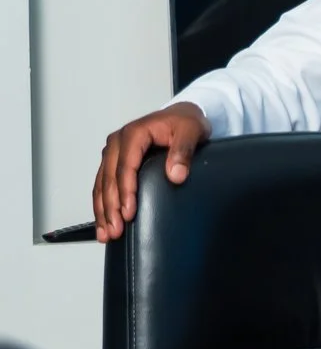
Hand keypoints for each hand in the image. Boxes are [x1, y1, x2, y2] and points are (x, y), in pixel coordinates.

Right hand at [92, 102, 210, 239]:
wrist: (182, 116)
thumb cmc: (185, 122)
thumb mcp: (191, 131)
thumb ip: (183, 151)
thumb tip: (175, 174)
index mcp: (133, 134)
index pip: (125, 167)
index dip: (126, 191)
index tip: (129, 212)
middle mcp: (117, 143)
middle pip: (109, 179)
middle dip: (111, 207)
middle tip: (116, 230)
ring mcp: (113, 153)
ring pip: (101, 185)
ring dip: (102, 210)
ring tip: (107, 233)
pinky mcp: (114, 162)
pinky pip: (102, 185)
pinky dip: (102, 205)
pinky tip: (104, 222)